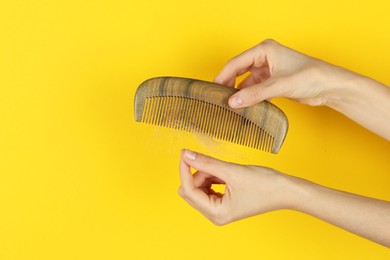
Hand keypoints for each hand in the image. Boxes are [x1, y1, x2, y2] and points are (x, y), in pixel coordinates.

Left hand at [178, 149, 297, 224]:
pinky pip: (209, 188)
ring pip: (199, 188)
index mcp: (217, 213)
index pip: (189, 190)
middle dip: (199, 174)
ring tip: (225, 170)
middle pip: (191, 191)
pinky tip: (225, 173)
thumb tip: (186, 154)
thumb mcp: (231, 171)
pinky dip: (213, 178)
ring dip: (207, 175)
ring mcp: (220, 210)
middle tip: (213, 163)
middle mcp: (216, 215)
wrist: (286, 190)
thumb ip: (206, 162)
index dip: (184, 170)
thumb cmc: (265, 184)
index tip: (184, 153)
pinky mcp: (224, 203)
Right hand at [214, 39, 357, 107]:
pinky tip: (242, 106)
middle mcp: (264, 58)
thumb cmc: (310, 76)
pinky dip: (247, 97)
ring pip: (245, 81)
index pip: (236, 62)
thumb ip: (255, 94)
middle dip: (228, 84)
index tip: (213, 89)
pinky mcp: (271, 82)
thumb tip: (233, 102)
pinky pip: (253, 89)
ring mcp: (267, 70)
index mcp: (265, 50)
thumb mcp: (280, 85)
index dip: (222, 76)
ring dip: (238, 92)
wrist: (329, 86)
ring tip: (228, 104)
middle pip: (238, 71)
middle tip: (217, 98)